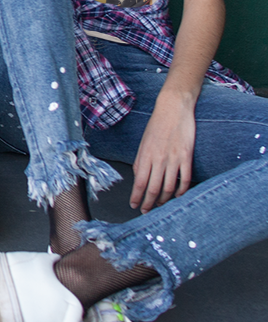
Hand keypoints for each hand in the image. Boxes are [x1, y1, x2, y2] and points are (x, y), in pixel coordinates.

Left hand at [131, 95, 195, 210]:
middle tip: (147, 212)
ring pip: (169, 187)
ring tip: (161, 206)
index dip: (137, 197)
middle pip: (153, 188)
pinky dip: (181, 191)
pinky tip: (177, 196)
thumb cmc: (156, 125)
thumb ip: (141, 160)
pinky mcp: (187, 157)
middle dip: (149, 203)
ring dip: (164, 200)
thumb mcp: (143, 142)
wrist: (173, 109)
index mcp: (145, 156)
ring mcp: (173, 159)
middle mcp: (158, 159)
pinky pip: (185, 179)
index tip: (134, 206)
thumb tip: (138, 178)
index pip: (139, 182)